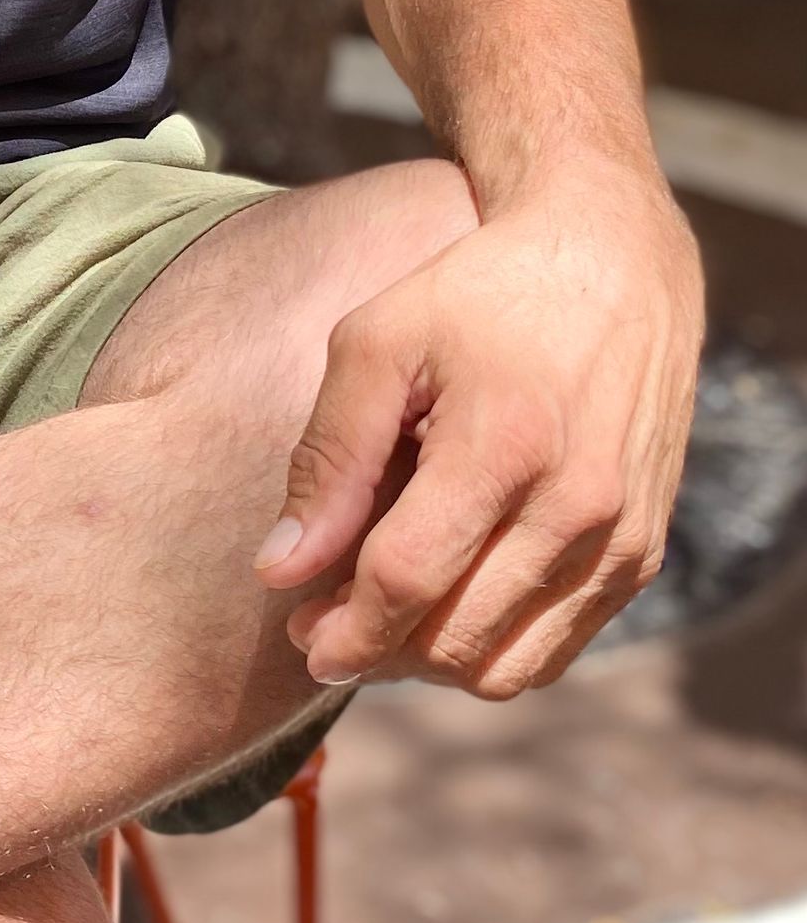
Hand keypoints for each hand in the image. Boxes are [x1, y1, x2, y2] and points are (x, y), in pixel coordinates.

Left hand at [255, 168, 701, 698]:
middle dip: (377, 649)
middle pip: (457, 639)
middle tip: (324, 623)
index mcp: (503, 443)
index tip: (297, 637)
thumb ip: (329, 457)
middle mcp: (577, 505)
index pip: (408, 580)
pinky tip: (446, 601)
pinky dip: (493, 647)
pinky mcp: (644, 551)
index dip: (343, 628)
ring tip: (381, 617)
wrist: (609, 256)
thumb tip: (278, 568)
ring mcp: (622, 537)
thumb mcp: (379, 342)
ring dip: (432, 662)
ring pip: (510, 666)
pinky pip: (558, 646)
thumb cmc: (478, 291)